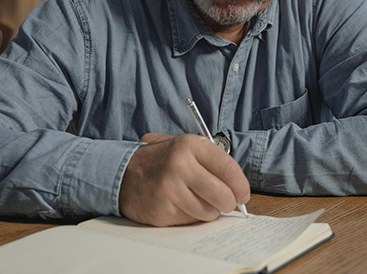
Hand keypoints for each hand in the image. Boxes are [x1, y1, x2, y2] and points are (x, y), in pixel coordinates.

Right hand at [119, 134, 250, 226]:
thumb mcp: (183, 147)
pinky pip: (191, 220)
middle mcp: (180, 166)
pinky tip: (181, 204)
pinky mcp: (162, 209)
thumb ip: (210, 159)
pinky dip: (191, 216)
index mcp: (190, 145)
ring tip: (198, 200)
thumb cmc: (160, 161)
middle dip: (229, 203)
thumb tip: (238, 185)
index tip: (243, 194)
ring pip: (209, 212)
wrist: (122, 173)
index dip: (241, 185)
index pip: (229, 168)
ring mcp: (170, 189)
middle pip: (223, 195)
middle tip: (226, 202)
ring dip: (209, 210)